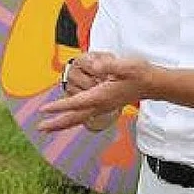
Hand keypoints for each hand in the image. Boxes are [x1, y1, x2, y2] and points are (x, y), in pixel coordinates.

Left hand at [41, 56, 155, 131]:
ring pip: (78, 119)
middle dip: (57, 123)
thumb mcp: (125, 65)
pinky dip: (72, 119)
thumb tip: (96, 65)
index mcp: (102, 96)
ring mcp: (102, 107)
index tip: (44, 109)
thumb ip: (110, 65)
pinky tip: (66, 120)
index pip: (76, 102)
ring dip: (62, 123)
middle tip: (40, 128)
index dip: (59, 106)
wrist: (152, 84)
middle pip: (74, 117)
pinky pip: (84, 116)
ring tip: (47, 128)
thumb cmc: (139, 73)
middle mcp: (100, 105)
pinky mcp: (104, 106)